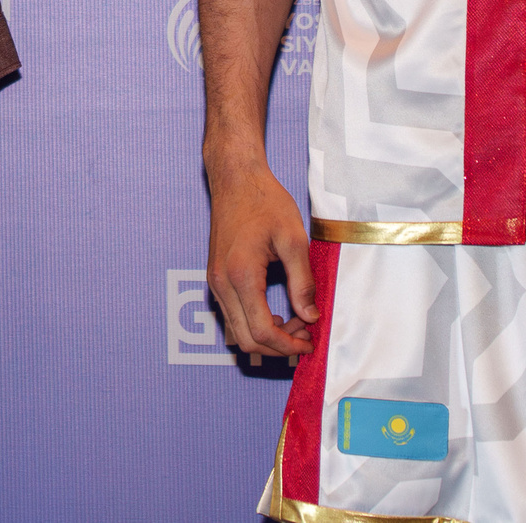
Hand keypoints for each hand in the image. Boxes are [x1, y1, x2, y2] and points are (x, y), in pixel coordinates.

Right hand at [205, 164, 317, 357]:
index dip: (288, 345)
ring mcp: (214, 281)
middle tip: (305, 335)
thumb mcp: (294, 239)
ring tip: (295, 323)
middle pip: (245, 340)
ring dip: (266, 336)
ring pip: (236, 330)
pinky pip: (232, 315)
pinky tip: (275, 313)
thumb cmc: (265, 202)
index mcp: (241, 275)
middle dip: (278, 346)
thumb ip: (302, 282)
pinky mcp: (215, 277)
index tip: (310, 341)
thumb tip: (310, 317)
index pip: (262, 332)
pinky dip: (254, 324)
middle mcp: (221, 283)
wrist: (236, 178)